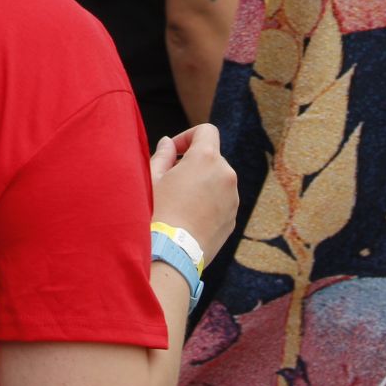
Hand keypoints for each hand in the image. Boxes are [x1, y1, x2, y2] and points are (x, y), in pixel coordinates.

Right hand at [149, 124, 238, 262]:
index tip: (174, 152)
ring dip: (201, 183)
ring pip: (217, 180)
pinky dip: (208, 203)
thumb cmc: (157, 211)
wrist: (171, 253)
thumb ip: (163, 155)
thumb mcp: (152, 178)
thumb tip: (168, 143)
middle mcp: (226, 174)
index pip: (206, 131)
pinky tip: (187, 218)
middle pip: (211, 157)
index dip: (188, 136)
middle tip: (170, 181)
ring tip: (179, 203)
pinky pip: (221, 201)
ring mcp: (232, 198)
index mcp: (206, 158)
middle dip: (193, 163)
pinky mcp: (233, 218)